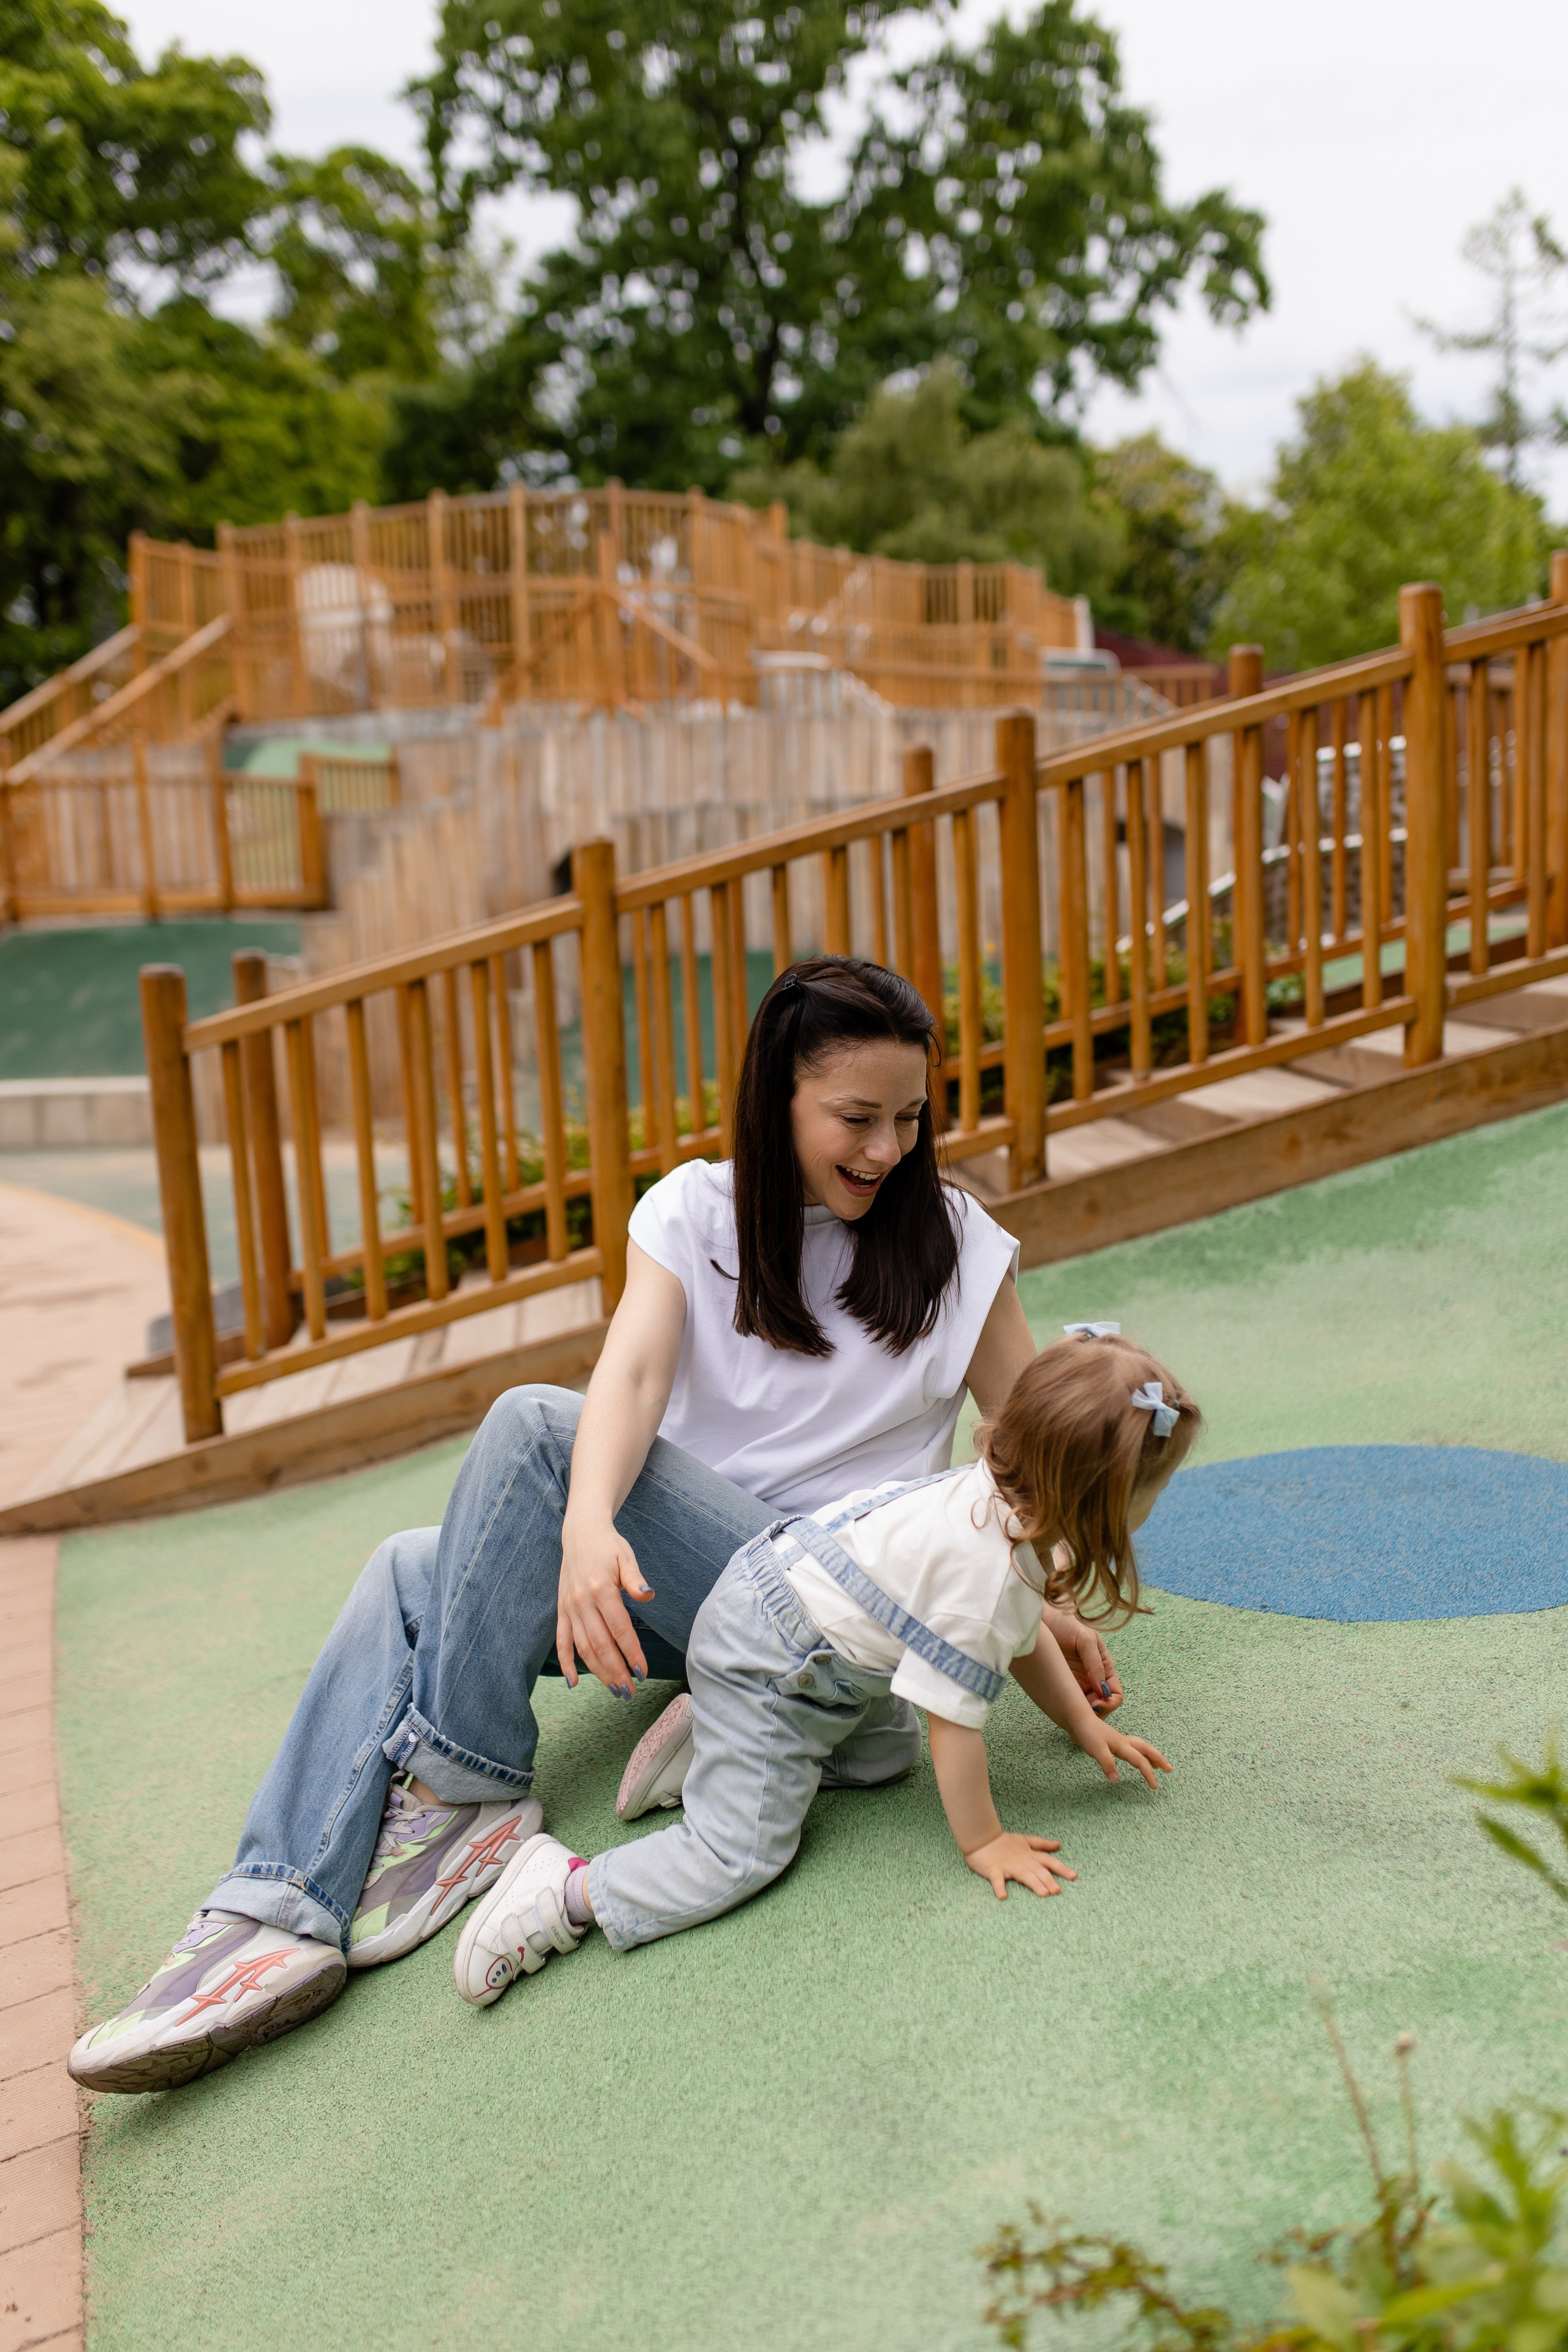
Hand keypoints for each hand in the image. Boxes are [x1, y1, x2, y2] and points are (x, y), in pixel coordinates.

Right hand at [556, 1519, 653, 1696]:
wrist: (580, 1533)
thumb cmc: (609, 1546)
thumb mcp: (626, 1556)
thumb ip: (635, 1578)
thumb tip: (647, 1595)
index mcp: (601, 1589)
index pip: (620, 1629)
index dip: (631, 1653)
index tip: (643, 1671)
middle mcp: (582, 1602)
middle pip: (600, 1644)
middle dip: (616, 1671)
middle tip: (630, 1691)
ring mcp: (569, 1608)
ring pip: (582, 1647)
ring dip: (597, 1671)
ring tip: (614, 1689)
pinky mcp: (561, 1610)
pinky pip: (562, 1640)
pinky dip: (566, 1662)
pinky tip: (575, 1682)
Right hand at [964, 1831, 1076, 1900]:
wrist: (981, 1838)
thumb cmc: (1003, 1841)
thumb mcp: (1024, 1840)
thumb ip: (1042, 1844)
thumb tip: (1058, 1845)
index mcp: (1029, 1855)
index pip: (1048, 1861)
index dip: (1061, 1868)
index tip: (1073, 1876)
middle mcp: (1022, 1861)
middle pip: (1038, 1870)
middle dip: (1048, 1880)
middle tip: (1057, 1891)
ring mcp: (1008, 1866)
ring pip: (1023, 1875)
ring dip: (1033, 1883)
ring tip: (1043, 1894)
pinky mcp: (994, 1870)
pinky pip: (997, 1880)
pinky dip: (999, 1887)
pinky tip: (1003, 1896)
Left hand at [1043, 1604, 1122, 1714]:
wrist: (1044, 1617)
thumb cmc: (1067, 1623)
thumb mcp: (1086, 1639)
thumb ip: (1095, 1664)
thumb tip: (1102, 1690)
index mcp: (1104, 1668)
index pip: (1115, 1694)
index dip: (1110, 1703)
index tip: (1097, 1704)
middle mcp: (1093, 1678)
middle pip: (1102, 1705)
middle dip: (1096, 1712)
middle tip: (1082, 1711)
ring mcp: (1077, 1683)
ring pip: (1085, 1707)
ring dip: (1082, 1712)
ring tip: (1071, 1710)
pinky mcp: (1062, 1684)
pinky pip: (1069, 1701)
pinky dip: (1069, 1708)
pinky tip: (1062, 1707)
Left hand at [1080, 1719, 1171, 1792]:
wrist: (1079, 1720)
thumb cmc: (1088, 1733)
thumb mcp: (1096, 1750)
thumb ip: (1107, 1764)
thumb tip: (1116, 1780)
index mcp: (1123, 1746)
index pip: (1140, 1761)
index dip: (1148, 1774)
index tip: (1154, 1786)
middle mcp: (1124, 1743)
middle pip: (1147, 1750)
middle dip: (1159, 1759)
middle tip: (1169, 1769)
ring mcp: (1120, 1741)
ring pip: (1141, 1747)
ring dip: (1151, 1755)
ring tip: (1157, 1764)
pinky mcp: (1114, 1741)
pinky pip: (1133, 1747)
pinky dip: (1140, 1752)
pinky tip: (1136, 1756)